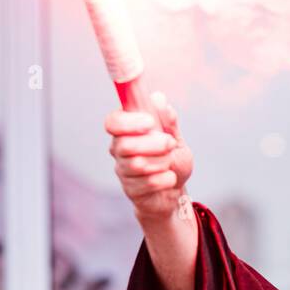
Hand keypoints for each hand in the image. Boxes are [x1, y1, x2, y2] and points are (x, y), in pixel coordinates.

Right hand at [105, 92, 192, 223]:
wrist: (175, 191)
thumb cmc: (172, 159)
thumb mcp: (176, 138)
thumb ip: (168, 121)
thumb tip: (158, 98)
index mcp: (126, 131)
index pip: (113, 122)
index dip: (129, 122)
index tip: (150, 122)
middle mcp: (119, 149)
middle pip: (124, 144)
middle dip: (152, 144)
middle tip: (170, 143)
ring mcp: (122, 170)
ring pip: (136, 164)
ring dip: (160, 161)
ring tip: (170, 162)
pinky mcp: (130, 189)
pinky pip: (146, 183)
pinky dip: (164, 179)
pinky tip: (169, 178)